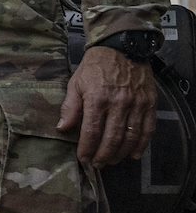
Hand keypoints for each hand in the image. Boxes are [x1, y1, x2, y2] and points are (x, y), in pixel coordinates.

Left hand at [60, 47, 155, 165]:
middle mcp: (119, 103)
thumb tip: (62, 129)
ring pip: (130, 136)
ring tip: (112, 162)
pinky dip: (141, 144)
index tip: (83, 159)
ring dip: (121, 153)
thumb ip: (70, 107)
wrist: (122, 48)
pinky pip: (147, 129)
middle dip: (104, 155)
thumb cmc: (95, 67)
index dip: (87, 148)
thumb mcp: (76, 83)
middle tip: (97, 165)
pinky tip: (134, 154)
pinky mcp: (150, 103)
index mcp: (97, 99)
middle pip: (112, 138)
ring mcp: (136, 104)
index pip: (92, 131)